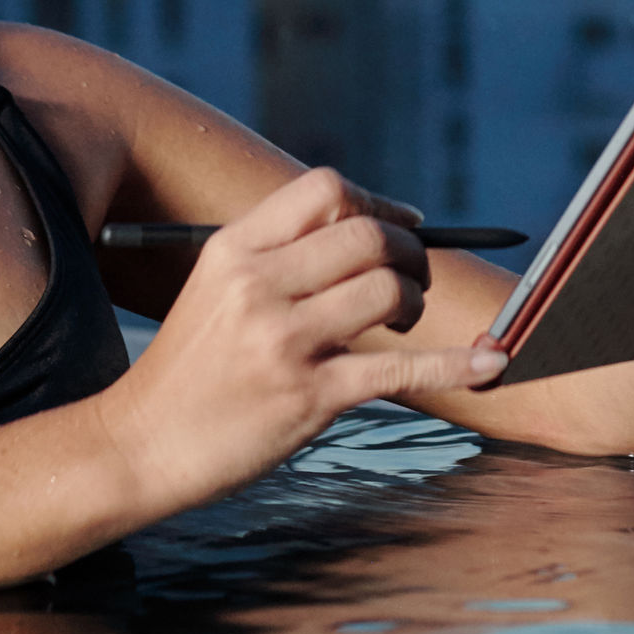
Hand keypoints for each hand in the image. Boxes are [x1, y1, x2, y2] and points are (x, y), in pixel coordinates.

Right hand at [100, 166, 502, 513]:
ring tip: (402, 325)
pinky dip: (456, 365)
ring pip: (388, 291)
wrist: (141, 445)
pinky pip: (401, 370)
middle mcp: (257, 286)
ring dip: (414, 304)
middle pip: (367, 234)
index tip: (403, 226)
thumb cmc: (190, 368)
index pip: (325, 189)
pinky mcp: (308, 397)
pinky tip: (491, 364)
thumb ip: (278, 253)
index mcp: (233, 249)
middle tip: (411, 282)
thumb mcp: (215, 288)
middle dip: (409, 253)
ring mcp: (283, 342)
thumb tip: (370, 225)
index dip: (378, 202)